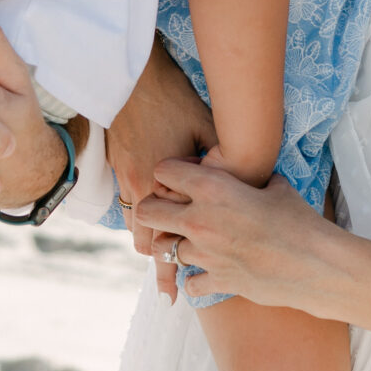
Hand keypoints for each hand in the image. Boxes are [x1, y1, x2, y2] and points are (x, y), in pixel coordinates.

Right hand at [105, 42, 213, 272]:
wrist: (132, 75)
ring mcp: (127, 177)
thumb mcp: (206, 127)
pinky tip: (151, 229)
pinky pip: (129, 205)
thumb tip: (250, 174)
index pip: (168, 234)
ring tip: (163, 273)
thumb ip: (222, 157)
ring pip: (137, 225)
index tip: (184, 288)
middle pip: (149, 240)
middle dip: (162, 266)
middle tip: (171, 294)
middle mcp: (140, 186)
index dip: (177, 265)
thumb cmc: (173, 99)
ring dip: (151, 243)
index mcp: (162, 181)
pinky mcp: (120, 166)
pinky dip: (141, 220)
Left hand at [137, 155, 342, 314]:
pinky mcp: (217, 281)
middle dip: (154, 210)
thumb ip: (253, 180)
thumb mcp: (276, 188)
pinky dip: (196, 278)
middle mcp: (200, 219)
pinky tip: (210, 272)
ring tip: (196, 244)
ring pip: (166, 249)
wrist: (317, 264)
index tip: (178, 180)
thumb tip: (254, 176)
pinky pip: (189, 282)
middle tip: (170, 213)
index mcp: (213, 188)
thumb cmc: (300, 221)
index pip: (163, 172)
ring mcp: (205, 254)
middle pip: (147, 212)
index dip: (169, 174)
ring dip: (178, 246)